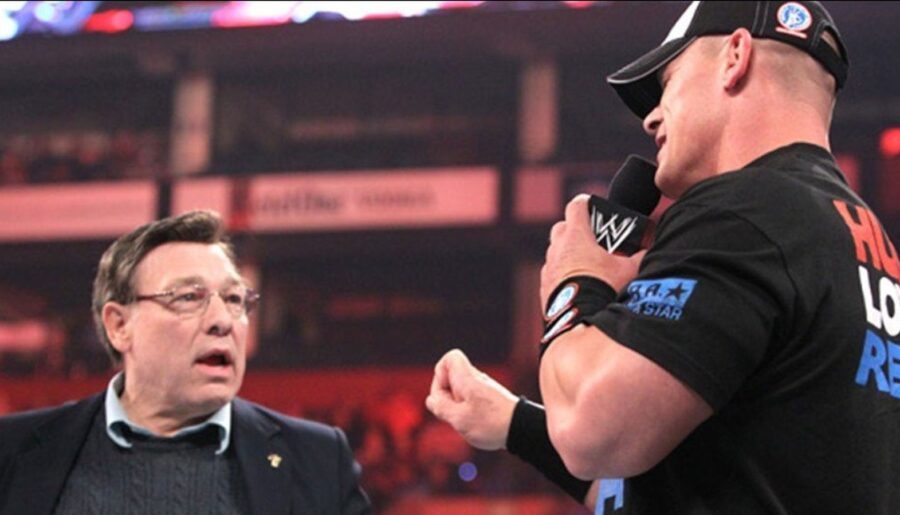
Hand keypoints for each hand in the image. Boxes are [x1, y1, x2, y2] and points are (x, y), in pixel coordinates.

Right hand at [425, 349, 518, 450]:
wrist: (521, 429)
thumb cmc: (490, 423)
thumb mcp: (459, 419)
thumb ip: (440, 407)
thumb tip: (432, 400)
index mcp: (467, 378)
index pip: (450, 358)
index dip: (439, 374)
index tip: (445, 394)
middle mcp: (475, 379)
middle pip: (450, 377)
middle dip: (445, 396)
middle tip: (455, 412)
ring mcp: (483, 388)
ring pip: (459, 390)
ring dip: (456, 406)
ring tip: (467, 420)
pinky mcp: (489, 398)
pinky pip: (469, 398)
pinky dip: (466, 410)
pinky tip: (475, 422)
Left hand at [541, 194, 645, 308]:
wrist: (581, 320)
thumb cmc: (605, 290)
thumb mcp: (630, 270)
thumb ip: (639, 256)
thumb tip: (647, 252)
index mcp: (576, 236)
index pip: (576, 206)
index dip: (585, 202)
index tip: (591, 203)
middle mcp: (557, 249)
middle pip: (561, 227)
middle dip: (573, 228)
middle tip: (590, 238)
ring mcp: (548, 268)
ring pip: (554, 251)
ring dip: (566, 253)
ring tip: (585, 264)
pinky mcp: (543, 287)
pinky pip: (551, 273)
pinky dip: (561, 273)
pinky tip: (575, 284)